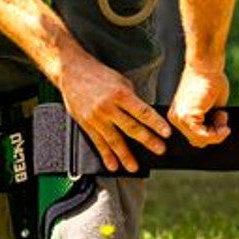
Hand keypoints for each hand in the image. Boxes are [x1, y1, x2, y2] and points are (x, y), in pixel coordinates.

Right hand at [59, 56, 170, 172]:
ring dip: (125, 155)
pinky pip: (97, 142)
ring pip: (114, 140)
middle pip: (131, 127)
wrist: (71, 71)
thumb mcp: (120, 81)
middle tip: (159, 150)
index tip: (166, 133)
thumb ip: (132, 98)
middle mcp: (108, 107)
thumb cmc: (98, 74)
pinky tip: (113, 165)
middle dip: (147, 140)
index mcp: (120, 94)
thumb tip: (144, 115)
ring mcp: (96, 117)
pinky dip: (106, 155)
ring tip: (134, 167)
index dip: (156, 123)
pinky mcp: (86, 124)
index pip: (142, 111)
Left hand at [168, 66, 230, 146]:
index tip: (221, 122)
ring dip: (218, 131)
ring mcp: (179, 119)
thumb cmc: (210, 81)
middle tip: (223, 116)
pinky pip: (204, 136)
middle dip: (215, 133)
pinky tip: (222, 115)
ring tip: (222, 114)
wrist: (206, 66)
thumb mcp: (211, 107)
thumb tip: (217, 136)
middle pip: (199, 141)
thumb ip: (210, 122)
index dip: (212, 134)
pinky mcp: (186, 117)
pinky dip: (217, 130)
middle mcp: (176, 119)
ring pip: (202, 140)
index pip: (195, 137)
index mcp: (179, 116)